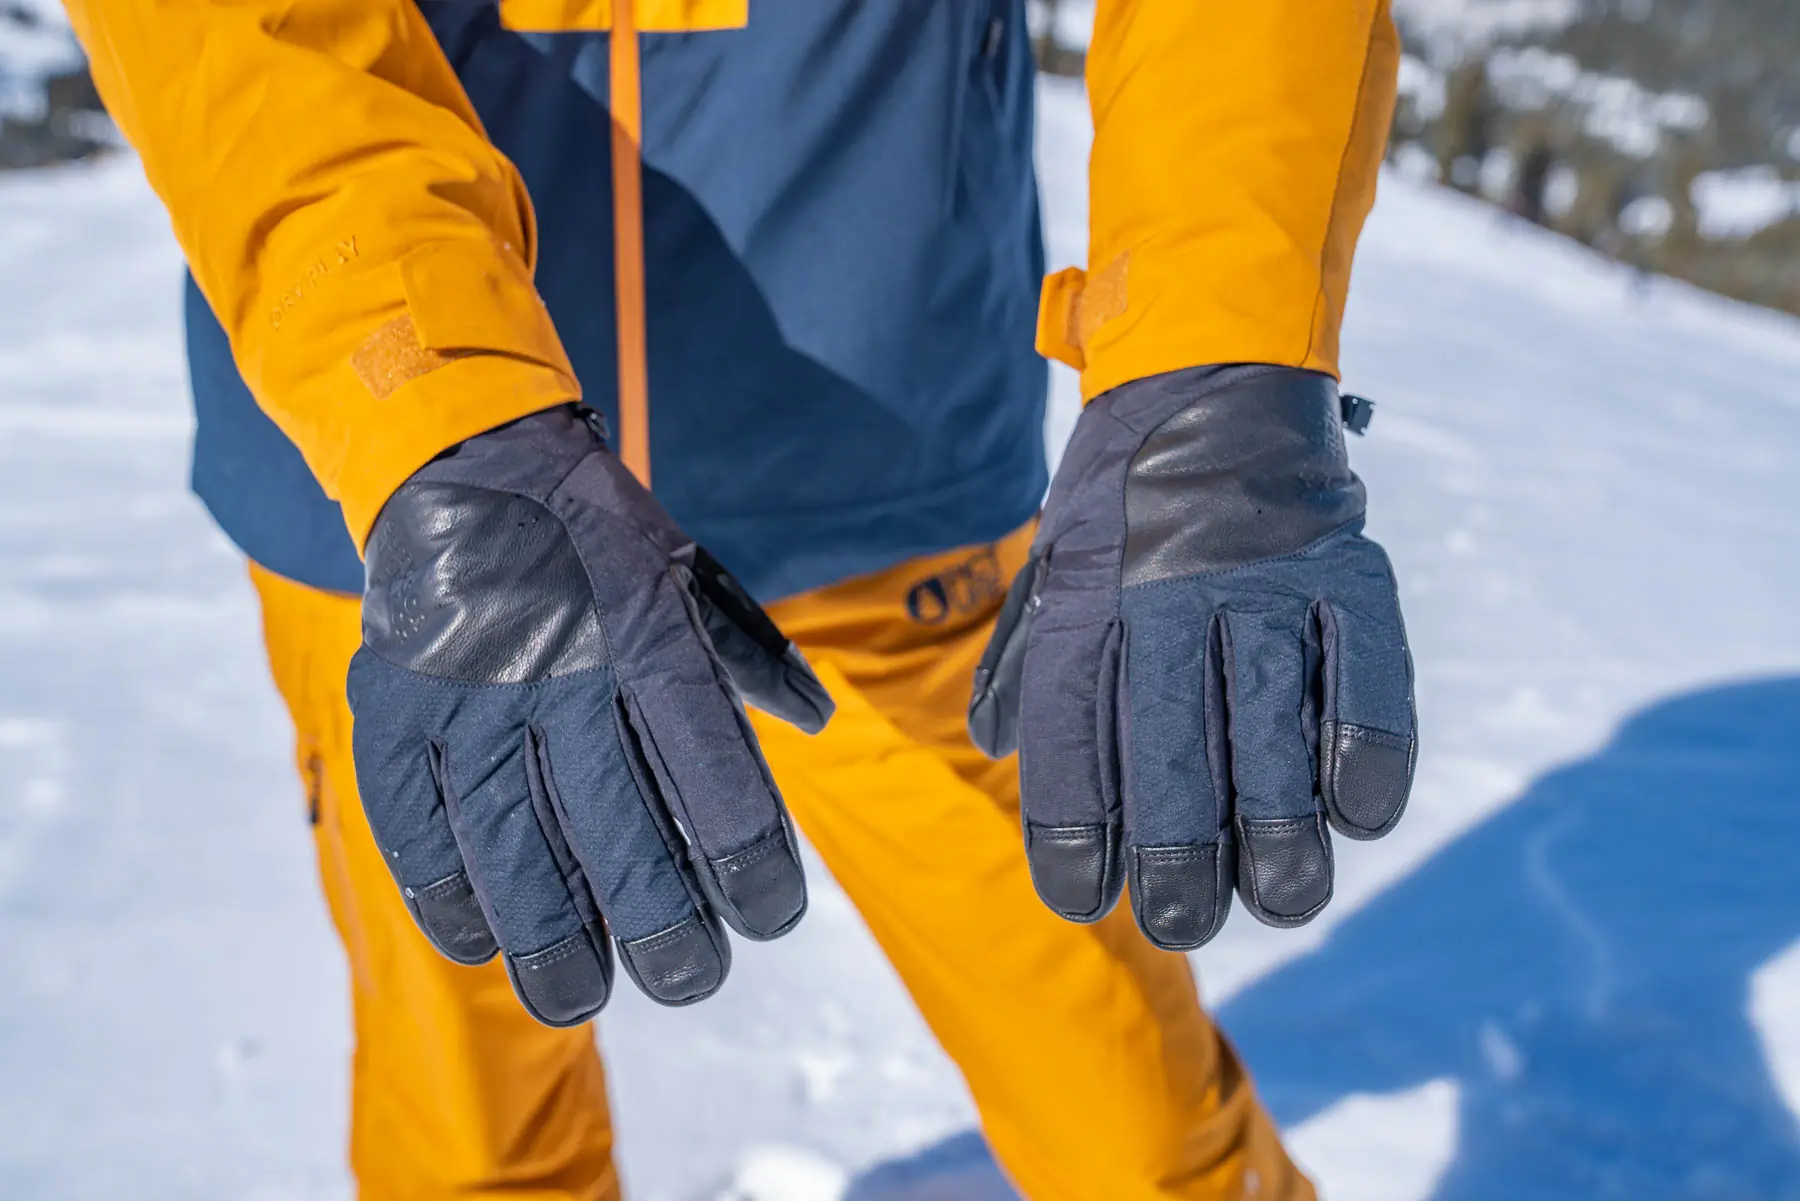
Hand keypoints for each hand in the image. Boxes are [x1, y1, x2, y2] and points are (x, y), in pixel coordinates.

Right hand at [348, 407, 831, 1024]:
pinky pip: (414, 824)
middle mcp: (558, 667)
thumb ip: (751, 653)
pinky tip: (482, 940)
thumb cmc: (597, 532)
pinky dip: (447, 894)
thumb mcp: (690, 571)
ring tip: (581, 996)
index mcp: (646, 633)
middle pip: (617, 832)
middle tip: (693, 980)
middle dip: (664, 930)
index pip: (711, 770)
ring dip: (551, 939)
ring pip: (510, 849)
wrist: (463, 458)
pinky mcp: (391, 706)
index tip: (772, 917)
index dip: (748, 859)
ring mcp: (464, 691)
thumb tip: (817, 722)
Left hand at [970, 366, 1414, 949]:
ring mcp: (1263, 578)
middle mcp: (1167, 591)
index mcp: (1087, 595)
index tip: (1081, 897)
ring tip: (1281, 899)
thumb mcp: (1054, 561)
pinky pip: (1363, 671)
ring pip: (1270, 726)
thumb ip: (1027, 657)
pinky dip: (1366, 749)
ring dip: (1278, 829)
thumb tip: (995, 747)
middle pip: (1167, 744)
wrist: (1214, 371)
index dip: (1073, 823)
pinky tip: (1357, 815)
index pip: (1067, 725)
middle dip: (1176, 852)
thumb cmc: (1124, 496)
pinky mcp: (1346, 570)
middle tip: (1184, 922)